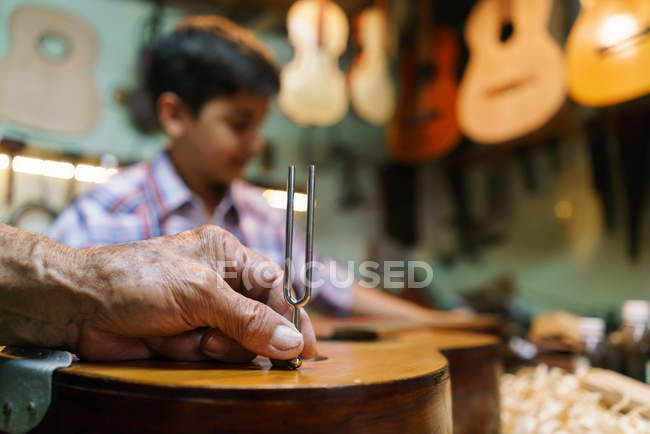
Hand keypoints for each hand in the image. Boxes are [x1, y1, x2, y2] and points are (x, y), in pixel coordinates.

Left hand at [73, 225, 316, 361]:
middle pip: (260, 319)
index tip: (305, 349)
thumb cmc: (133, 279)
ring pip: (237, 343)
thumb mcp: (199, 293)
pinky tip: (171, 343)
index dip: (291, 317)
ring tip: (186, 337)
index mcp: (226, 254)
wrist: (77, 306)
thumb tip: (291, 342)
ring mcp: (202, 311)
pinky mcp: (186, 336)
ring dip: (214, 347)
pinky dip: (195, 355)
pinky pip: (211, 356)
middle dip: (242, 335)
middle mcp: (218, 281)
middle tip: (214, 338)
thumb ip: (248, 318)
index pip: (274, 286)